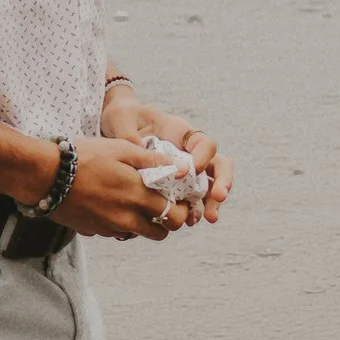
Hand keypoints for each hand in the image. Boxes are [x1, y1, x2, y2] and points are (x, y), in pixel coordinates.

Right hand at [54, 135, 199, 242]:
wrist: (46, 176)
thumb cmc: (84, 157)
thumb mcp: (120, 148)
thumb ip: (150, 159)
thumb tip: (176, 165)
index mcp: (137, 195)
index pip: (174, 216)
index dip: (182, 209)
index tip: (181, 199)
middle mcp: (126, 217)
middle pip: (161, 232)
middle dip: (167, 222)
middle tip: (163, 204)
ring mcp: (110, 227)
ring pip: (139, 233)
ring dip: (145, 223)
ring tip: (137, 203)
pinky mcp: (95, 231)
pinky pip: (116, 231)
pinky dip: (121, 222)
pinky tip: (112, 203)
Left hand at [95, 97, 231, 224]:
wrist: (116, 130)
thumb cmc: (124, 118)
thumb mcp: (122, 118)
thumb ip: (127, 133)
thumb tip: (138, 151)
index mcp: (181, 133)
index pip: (204, 143)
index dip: (202, 156)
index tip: (189, 170)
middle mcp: (189, 152)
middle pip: (218, 165)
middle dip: (222, 181)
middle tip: (219, 197)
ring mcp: (185, 171)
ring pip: (209, 186)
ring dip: (211, 203)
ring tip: (207, 217)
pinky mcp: (176, 187)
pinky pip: (190, 200)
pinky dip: (192, 211)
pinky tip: (188, 221)